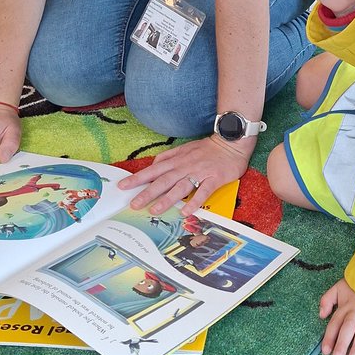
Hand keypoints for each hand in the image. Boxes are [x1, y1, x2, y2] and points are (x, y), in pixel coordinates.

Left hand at [119, 134, 250, 214]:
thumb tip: (154, 164)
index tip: (123, 186)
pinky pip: (203, 191)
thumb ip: (169, 156)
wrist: (231, 142)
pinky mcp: (214, 178)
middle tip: (134, 204)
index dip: (138, 178)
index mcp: (177, 159)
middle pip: (163, 180)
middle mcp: (185, 166)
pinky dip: (194, 201)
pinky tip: (186, 212)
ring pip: (180, 186)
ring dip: (167, 199)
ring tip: (155, 210)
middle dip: (147, 193)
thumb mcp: (185, 148)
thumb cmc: (208, 148)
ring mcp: (200, 172)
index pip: (154, 170)